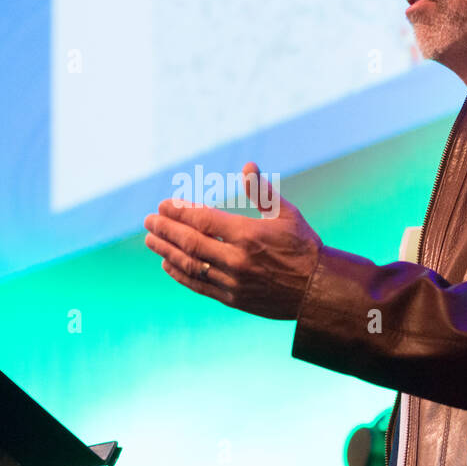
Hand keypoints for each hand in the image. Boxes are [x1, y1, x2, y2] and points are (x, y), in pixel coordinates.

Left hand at [143, 162, 322, 319]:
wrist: (318, 290)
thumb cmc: (303, 246)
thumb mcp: (287, 214)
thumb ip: (262, 192)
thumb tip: (248, 166)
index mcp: (248, 235)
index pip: (203, 220)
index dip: (179, 212)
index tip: (163, 204)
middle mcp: (237, 259)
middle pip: (190, 242)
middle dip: (166, 229)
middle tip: (148, 220)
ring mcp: (233, 282)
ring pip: (191, 265)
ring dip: (167, 251)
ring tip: (150, 239)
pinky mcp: (233, 299)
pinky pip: (200, 285)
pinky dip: (180, 274)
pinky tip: (167, 264)